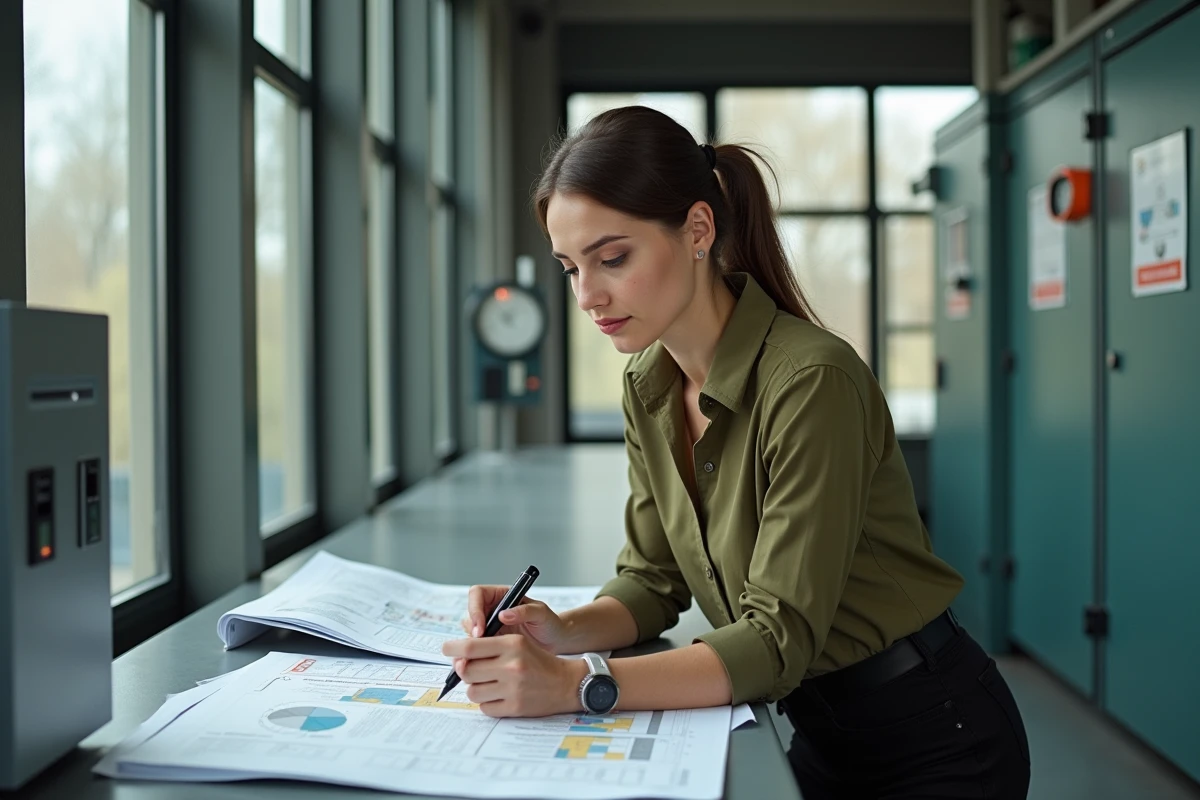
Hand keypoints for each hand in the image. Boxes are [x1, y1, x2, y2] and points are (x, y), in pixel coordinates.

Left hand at [442, 634, 586, 717]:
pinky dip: (487, 703)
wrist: (566, 683)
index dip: (452, 648)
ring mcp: (513, 689)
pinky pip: (484, 708)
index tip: (446, 649)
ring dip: (476, 688)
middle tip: (473, 670)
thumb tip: (458, 658)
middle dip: (465, 671)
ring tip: (489, 684)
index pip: (470, 646)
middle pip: (467, 671)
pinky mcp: (515, 708)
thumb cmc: (537, 661)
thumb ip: (489, 647)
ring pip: (472, 692)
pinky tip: (499, 696)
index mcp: (512, 644)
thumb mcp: (517, 643)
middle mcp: (512, 665)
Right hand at [461, 585, 573, 654]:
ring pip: (470, 631)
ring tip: (485, 654)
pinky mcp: (492, 642)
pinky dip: (478, 653)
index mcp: (502, 595)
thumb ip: (525, 611)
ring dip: (474, 642)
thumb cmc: (550, 622)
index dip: (475, 609)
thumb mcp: (541, 613)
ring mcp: (490, 626)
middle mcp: (492, 609)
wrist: (554, 641)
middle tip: (480, 644)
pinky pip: (478, 646)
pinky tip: (485, 661)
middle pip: (470, 613)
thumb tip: (504, 614)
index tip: (481, 627)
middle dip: (472, 629)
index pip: (478, 594)